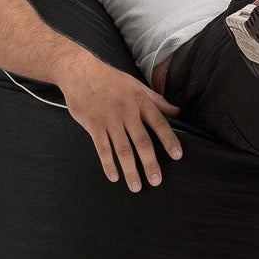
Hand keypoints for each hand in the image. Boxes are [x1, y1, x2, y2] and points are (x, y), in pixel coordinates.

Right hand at [59, 60, 182, 191]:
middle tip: (156, 181)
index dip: (169, 140)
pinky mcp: (93, 125)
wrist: (80, 72)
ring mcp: (109, 119)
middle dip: (150, 163)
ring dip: (130, 170)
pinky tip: (114, 176)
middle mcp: (127, 112)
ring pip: (122, 149)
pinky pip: (102, 148)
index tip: (177, 156)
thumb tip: (177, 112)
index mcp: (140, 101)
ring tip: (136, 186)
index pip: (159, 123)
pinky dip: (108, 164)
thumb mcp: (137, 86)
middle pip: (142, 142)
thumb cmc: (110, 79)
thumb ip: (157, 100)